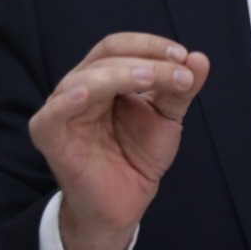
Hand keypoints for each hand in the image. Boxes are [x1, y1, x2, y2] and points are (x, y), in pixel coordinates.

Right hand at [29, 32, 210, 249]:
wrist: (124, 204)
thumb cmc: (138, 156)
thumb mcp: (166, 118)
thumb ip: (180, 89)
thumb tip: (200, 59)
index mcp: (103, 76)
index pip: (120, 47)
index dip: (151, 45)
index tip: (184, 57)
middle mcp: (80, 85)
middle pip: (107, 57)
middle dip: (147, 60)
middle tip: (179, 72)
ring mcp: (62, 110)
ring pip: (87, 79)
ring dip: (122, 74)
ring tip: (150, 78)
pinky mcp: (50, 137)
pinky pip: (51, 116)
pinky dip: (67, 102)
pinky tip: (85, 96)